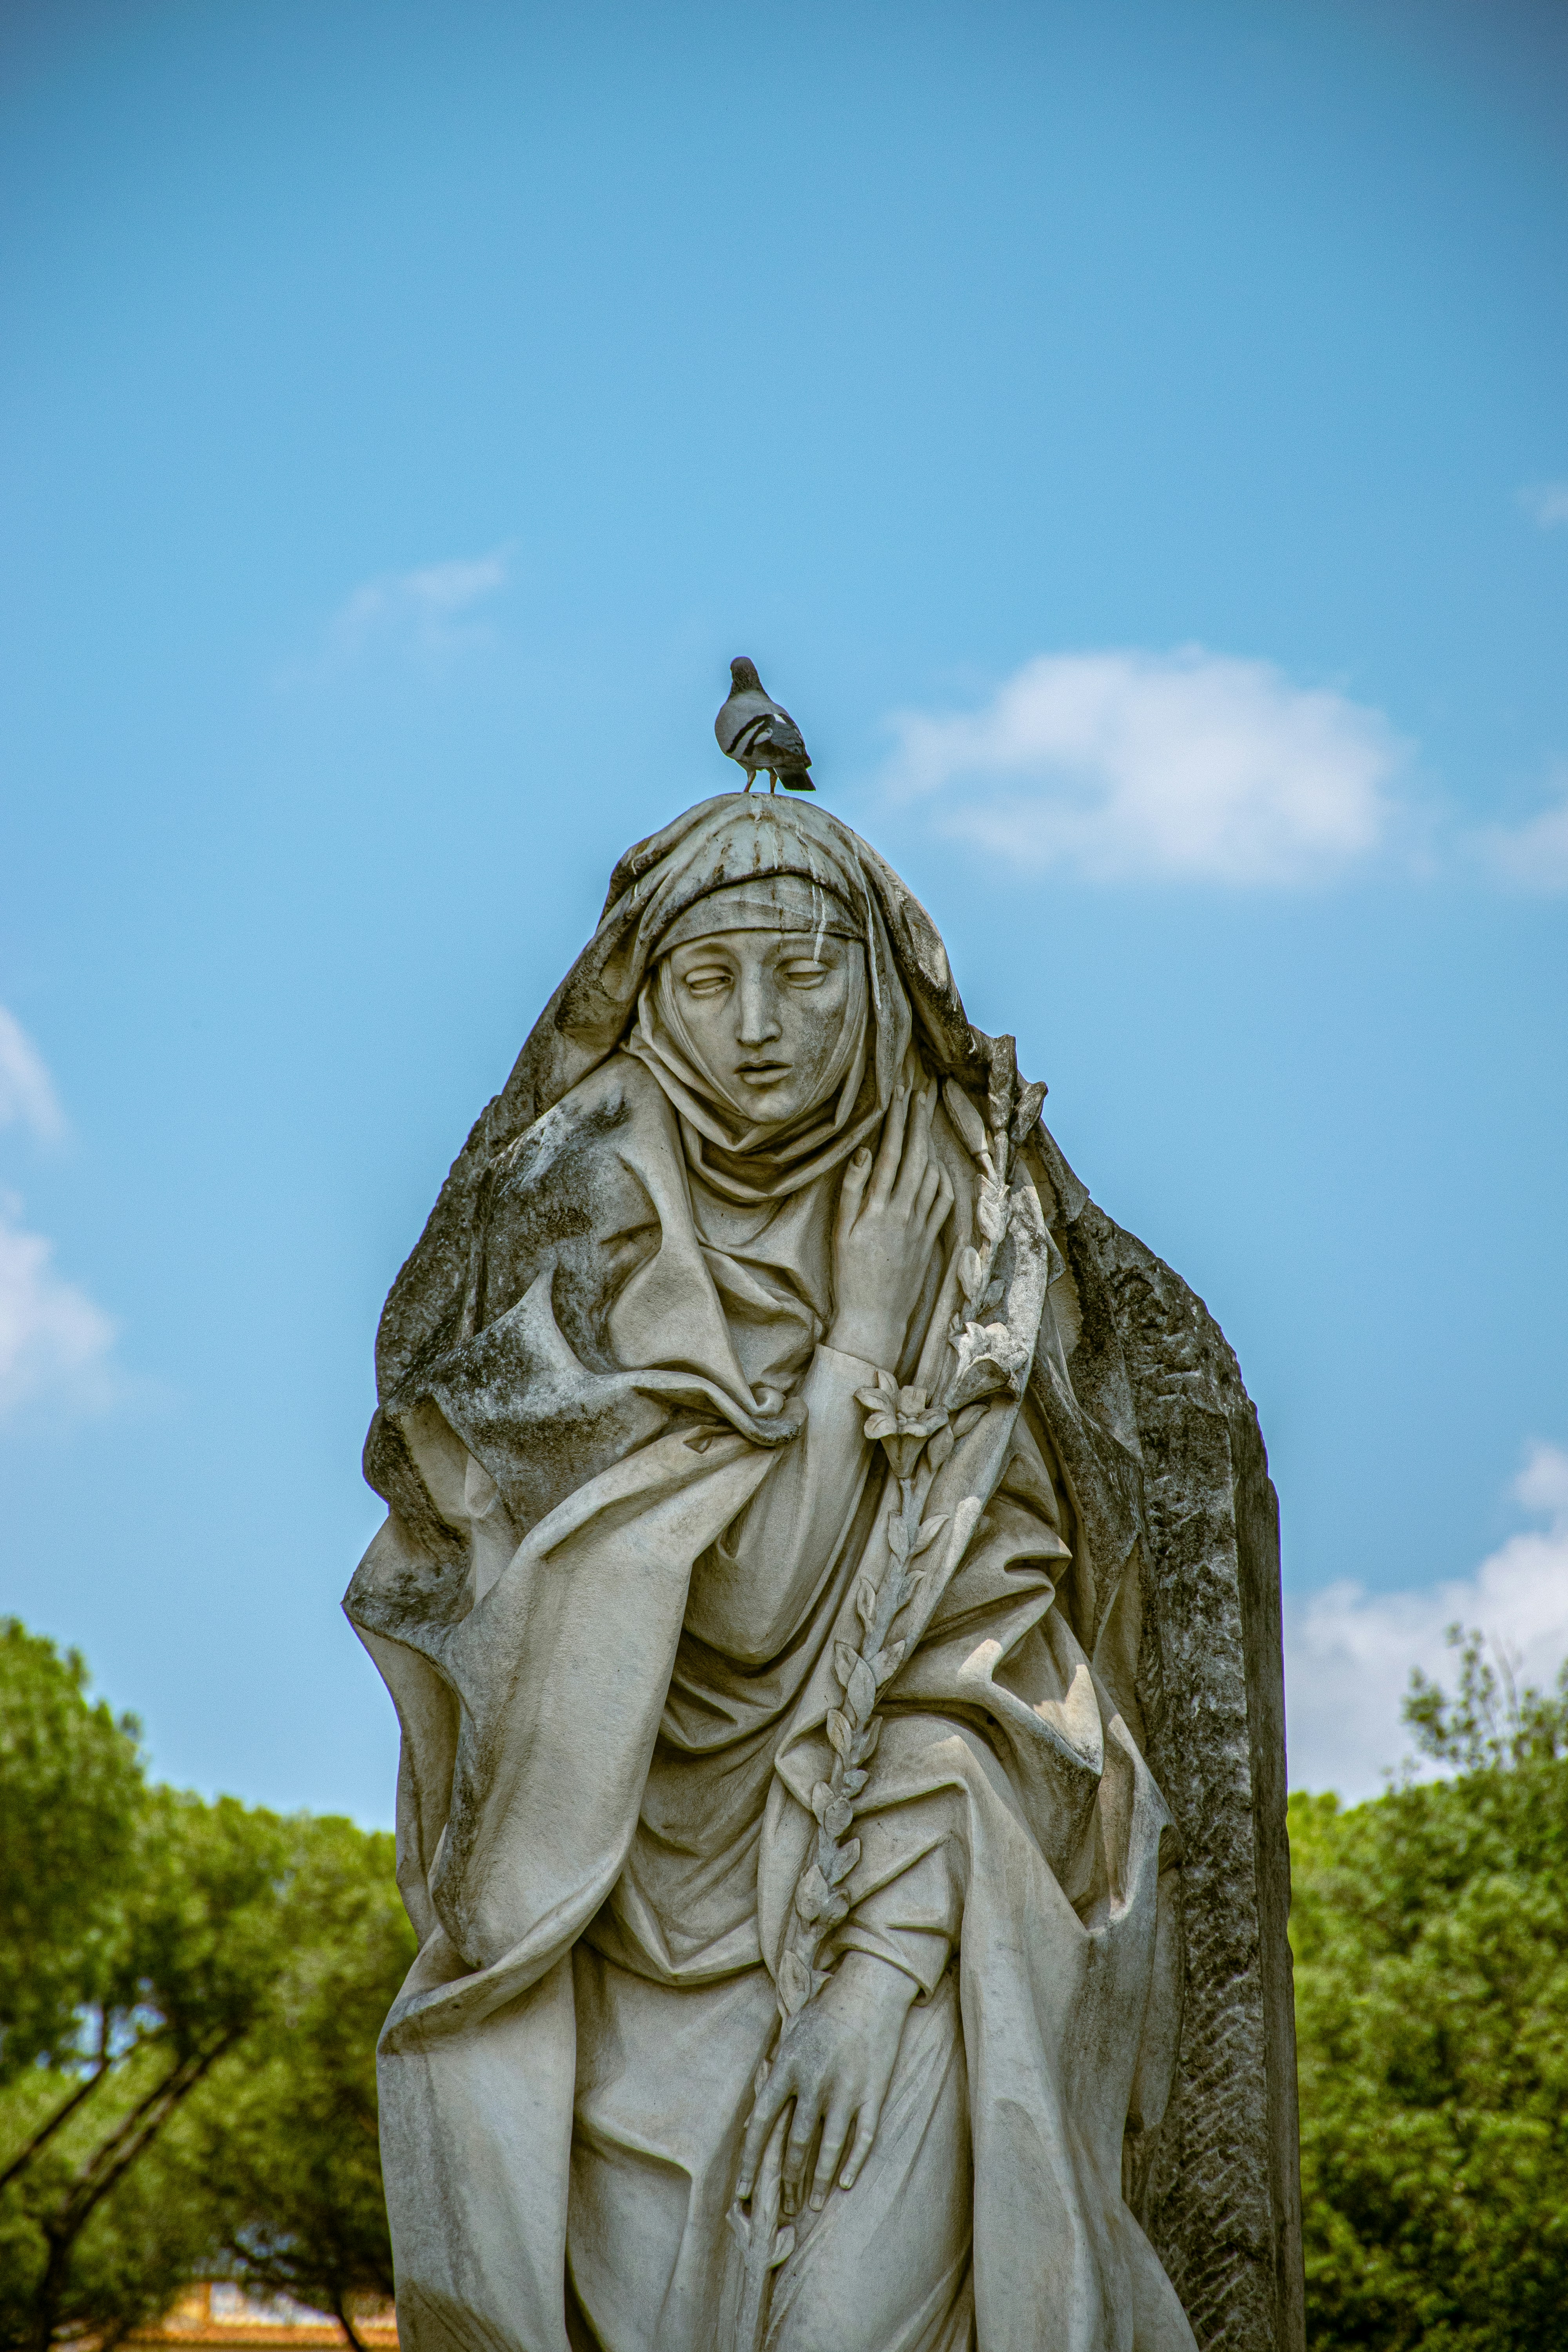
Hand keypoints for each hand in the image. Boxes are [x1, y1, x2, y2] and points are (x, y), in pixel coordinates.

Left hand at [737, 1952, 918, 2218]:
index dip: (750, 2160)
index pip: (762, 2123)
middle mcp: (814, 2083)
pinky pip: (863, 2138)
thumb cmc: (826, 2011)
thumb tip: (754, 2116)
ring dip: (817, 2182)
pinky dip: (854, 2164)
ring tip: (811, 2206)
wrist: (869, 1991)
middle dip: (788, 2180)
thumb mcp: (791, 2035)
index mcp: (788, 2068)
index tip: (742, 2190)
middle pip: (795, 2144)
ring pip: (828, 2149)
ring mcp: (846, 2091)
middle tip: (784, 2206)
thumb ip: (775, 2073)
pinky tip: (845, 2183)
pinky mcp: (872, 2093)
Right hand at [829, 1084, 953, 1371]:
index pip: (890, 1152)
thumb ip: (851, 1190)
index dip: (897, 1121)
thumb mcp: (840, 1232)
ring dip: (930, 1145)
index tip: (899, 1095)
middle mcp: (904, 1212)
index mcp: (878, 1208)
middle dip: (918, 1122)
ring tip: (926, 1121)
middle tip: (921, 1094)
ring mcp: (921, 1225)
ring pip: (933, 1174)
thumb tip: (863, 1151)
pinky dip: (942, 1178)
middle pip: (916, 1156)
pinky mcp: (931, 1239)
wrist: (874, 1318)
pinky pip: (944, 1200)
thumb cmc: (849, 1275)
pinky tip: (937, 1167)